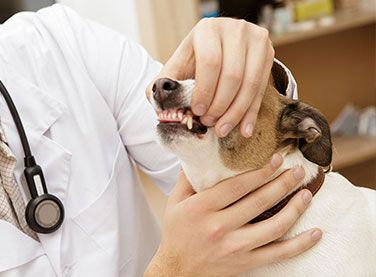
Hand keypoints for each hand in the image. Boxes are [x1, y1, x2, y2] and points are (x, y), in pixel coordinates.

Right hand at [145, 154, 321, 276]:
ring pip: (273, 227)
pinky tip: (315, 232)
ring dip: (295, 209)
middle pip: (259, 202)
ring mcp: (234, 247)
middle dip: (282, 183)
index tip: (277, 159)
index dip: (260, 171)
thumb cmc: (176, 233)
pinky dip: (300, 244)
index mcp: (202, 208)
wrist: (176, 271)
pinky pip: (278, 254)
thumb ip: (188, 178)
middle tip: (298, 170)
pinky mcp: (245, 262)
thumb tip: (200, 153)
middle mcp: (220, 227)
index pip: (238, 186)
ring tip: (306, 194)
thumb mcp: (175, 202)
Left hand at [147, 17, 274, 137]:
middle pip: (233, 75)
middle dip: (220, 106)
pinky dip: (251, 113)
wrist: (221, 46)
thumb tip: (159, 103)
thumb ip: (165, 82)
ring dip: (236, 113)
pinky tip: (244, 130)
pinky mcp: (268, 53)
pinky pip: (262, 89)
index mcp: (208, 29)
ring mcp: (255, 39)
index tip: (198, 112)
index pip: (210, 62)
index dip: (205, 91)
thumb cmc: (196, 59)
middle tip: (209, 122)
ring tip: (222, 129)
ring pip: (251, 84)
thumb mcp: (179, 65)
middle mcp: (235, 29)